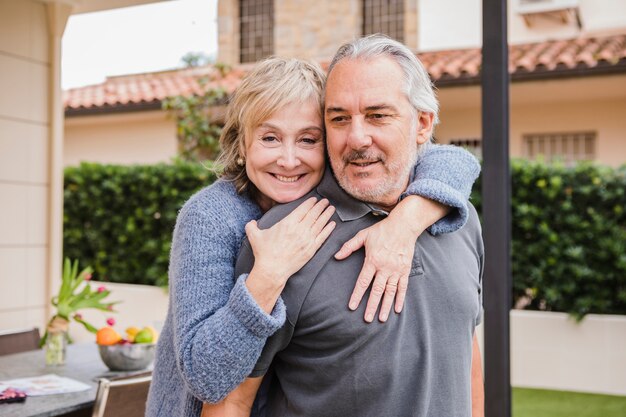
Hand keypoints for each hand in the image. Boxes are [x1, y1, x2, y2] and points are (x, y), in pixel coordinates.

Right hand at [247, 197, 335, 285]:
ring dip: (326, 215)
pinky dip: (328, 229)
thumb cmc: (264, 253)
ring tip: (331, 209)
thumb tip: (251, 222)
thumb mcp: (254, 236)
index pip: (303, 209)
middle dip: (321, 206)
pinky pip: (323, 237)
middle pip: (313, 214)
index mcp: (287, 223)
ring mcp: (307, 239)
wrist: (272, 270)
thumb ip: (252, 226)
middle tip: (326, 201)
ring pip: (320, 224)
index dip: (310, 203)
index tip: (315, 199)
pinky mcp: (311, 250)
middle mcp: (299, 229)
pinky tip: (332, 224)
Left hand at [334, 195, 446, 322]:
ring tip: (382, 319)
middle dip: (371, 306)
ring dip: (385, 306)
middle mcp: (384, 267)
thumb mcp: (363, 235)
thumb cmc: (382, 230)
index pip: (363, 281)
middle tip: (367, 319)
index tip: (352, 306)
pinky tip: (397, 309)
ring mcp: (396, 270)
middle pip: (376, 290)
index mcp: (372, 260)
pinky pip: (402, 287)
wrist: (403, 226)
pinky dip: (400, 298)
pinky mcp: (405, 270)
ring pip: (390, 291)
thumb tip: (336, 256)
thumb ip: (349, 246)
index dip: (357, 295)